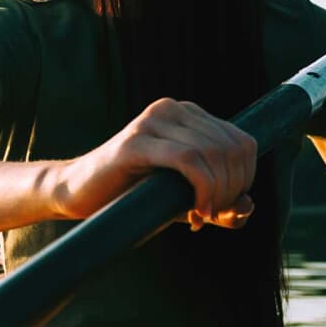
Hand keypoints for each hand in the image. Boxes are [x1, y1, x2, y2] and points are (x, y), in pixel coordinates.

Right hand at [61, 98, 256, 228]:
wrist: (78, 195)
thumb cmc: (131, 197)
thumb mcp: (182, 200)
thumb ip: (218, 203)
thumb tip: (247, 206)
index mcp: (186, 115)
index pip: (242, 141)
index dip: (245, 179)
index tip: (224, 208)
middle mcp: (171, 109)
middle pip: (231, 149)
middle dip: (232, 190)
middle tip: (210, 215)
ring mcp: (152, 121)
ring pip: (213, 153)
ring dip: (217, 194)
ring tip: (199, 217)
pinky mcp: (135, 142)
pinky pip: (188, 159)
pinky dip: (202, 189)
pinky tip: (194, 214)